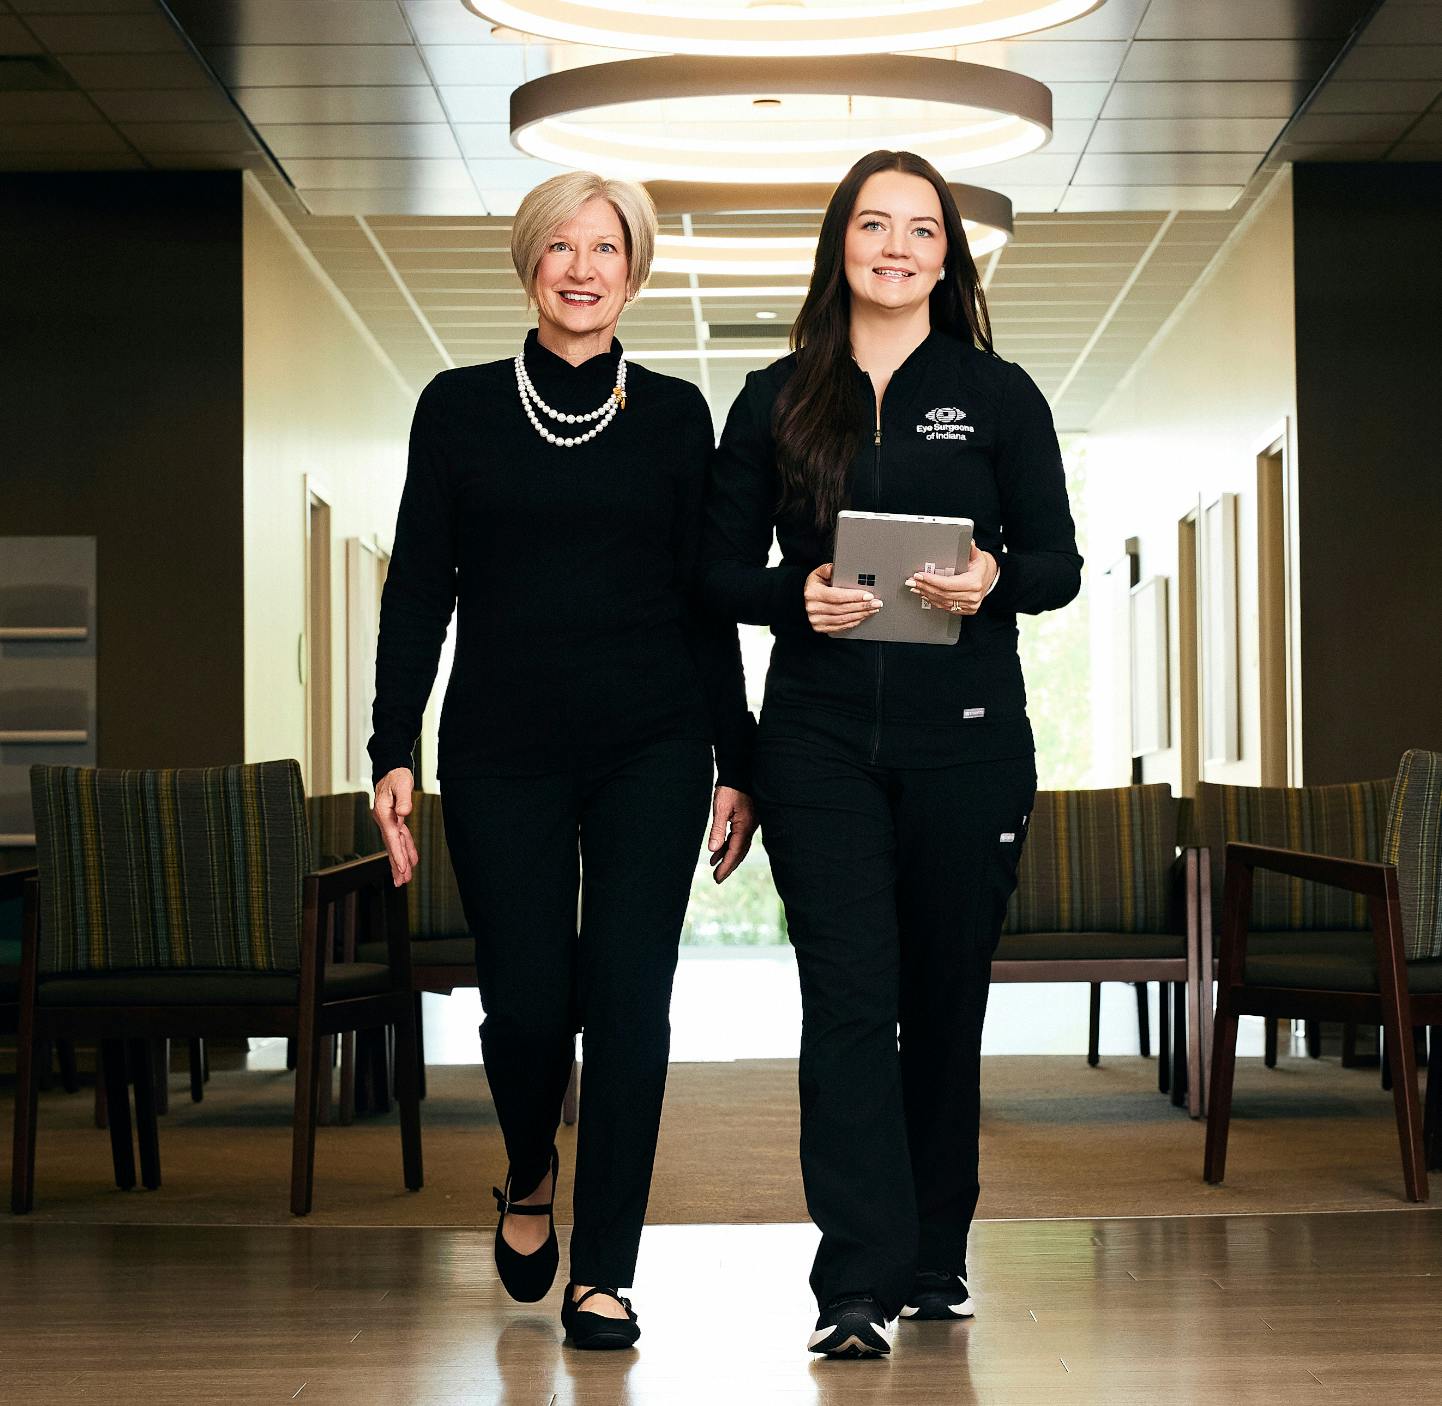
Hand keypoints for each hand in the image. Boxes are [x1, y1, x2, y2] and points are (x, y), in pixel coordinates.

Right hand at [372, 767, 419, 886]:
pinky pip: (400, 838)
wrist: (390, 769)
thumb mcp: (402, 784)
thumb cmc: (396, 775)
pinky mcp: (395, 820)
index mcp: (384, 813)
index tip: (402, 868)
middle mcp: (384, 820)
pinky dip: (406, 849)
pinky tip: (411, 860)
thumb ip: (404, 798)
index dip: (397, 854)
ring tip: (405, 878)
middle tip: (401, 883)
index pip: (391, 837)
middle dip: (396, 865)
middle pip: (391, 846)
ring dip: (400, 861)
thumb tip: (405, 812)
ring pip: (395, 845)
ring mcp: (388, 821)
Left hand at [707, 786, 757, 883]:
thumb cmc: (730, 789)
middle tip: (718, 879)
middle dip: (728, 866)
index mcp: (744, 827)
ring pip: (739, 846)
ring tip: (715, 867)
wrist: (739, 772)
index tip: (717, 877)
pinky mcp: (746, 820)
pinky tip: (717, 850)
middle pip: (739, 852)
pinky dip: (728, 845)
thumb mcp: (721, 809)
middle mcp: (749, 827)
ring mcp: (749, 824)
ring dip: (727, 856)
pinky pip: (738, 837)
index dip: (726, 866)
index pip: (735, 852)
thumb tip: (713, 850)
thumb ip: (718, 829)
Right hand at [804, 562, 883, 634]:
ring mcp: (816, 620)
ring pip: (843, 619)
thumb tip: (836, 569)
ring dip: (861, 614)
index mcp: (812, 592)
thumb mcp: (820, 573)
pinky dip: (854, 622)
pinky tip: (862, 616)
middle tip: (876, 603)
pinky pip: (840, 627)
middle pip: (842, 609)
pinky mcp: (820, 627)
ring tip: (872, 609)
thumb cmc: (817, 584)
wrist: (809, 597)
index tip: (868, 595)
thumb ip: (829, 569)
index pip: (837, 596)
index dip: (854, 597)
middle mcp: (813, 607)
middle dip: (862, 606)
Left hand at [908, 542, 996, 616]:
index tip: (920, 576)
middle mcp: (972, 596)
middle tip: (912, 581)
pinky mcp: (966, 610)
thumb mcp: (977, 555)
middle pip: (942, 594)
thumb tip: (969, 541)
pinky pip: (946, 607)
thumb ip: (970, 549)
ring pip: (942, 602)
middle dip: (925, 587)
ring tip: (916, 587)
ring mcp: (970, 605)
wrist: (990, 577)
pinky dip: (934, 601)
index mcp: (974, 583)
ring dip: (927, 594)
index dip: (931, 580)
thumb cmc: (981, 566)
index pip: (947, 584)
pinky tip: (926, 594)